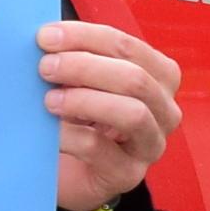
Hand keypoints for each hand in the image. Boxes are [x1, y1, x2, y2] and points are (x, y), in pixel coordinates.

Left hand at [43, 18, 179, 210]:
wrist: (68, 170)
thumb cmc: (79, 117)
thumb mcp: (82, 81)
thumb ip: (75, 57)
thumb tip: (47, 36)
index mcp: (159, 76)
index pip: (129, 47)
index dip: (86, 37)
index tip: (46, 36)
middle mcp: (164, 110)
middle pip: (135, 79)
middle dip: (85, 67)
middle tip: (45, 67)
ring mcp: (150, 145)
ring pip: (132, 114)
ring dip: (85, 100)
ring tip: (49, 100)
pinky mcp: (128, 174)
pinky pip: (101, 149)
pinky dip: (71, 136)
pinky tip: (50, 132)